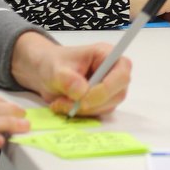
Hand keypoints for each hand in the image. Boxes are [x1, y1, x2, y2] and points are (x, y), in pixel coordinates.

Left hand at [10, 32, 130, 116]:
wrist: (48, 73)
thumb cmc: (55, 64)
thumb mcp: (56, 69)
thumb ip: (68, 79)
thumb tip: (81, 92)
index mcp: (108, 55)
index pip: (121, 74)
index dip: (106, 88)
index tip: (82, 98)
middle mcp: (115, 72)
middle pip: (118, 93)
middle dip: (92, 103)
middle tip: (67, 103)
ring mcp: (111, 88)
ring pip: (108, 106)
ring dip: (84, 110)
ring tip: (61, 103)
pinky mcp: (104, 101)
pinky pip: (99, 113)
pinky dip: (81, 114)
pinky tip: (64, 105)